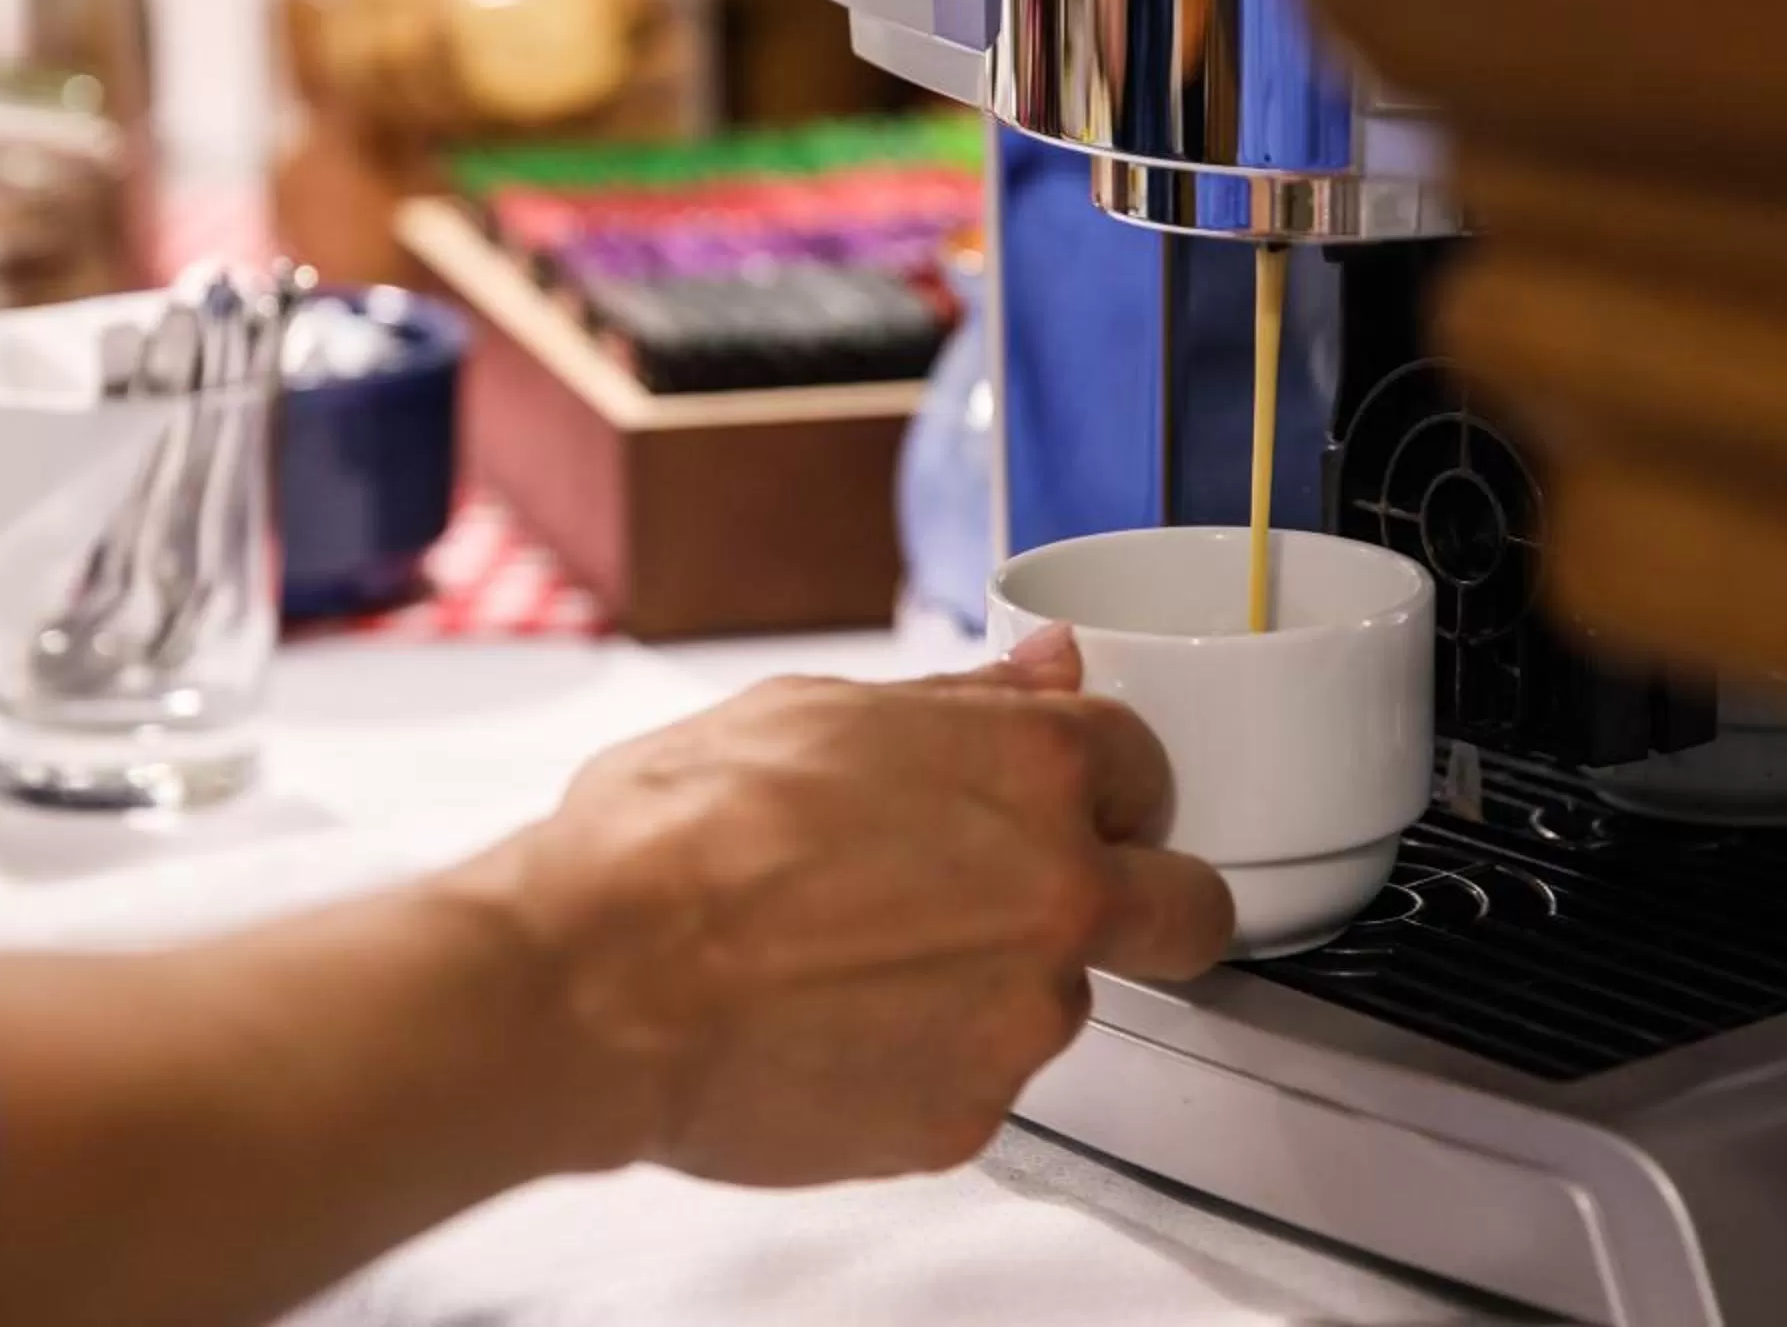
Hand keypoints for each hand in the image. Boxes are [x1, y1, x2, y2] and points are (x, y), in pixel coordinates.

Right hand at [448, 629, 1235, 1186]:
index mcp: (1029, 770)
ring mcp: (1020, 1018)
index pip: (1148, 765)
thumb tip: (1048, 668)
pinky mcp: (967, 1118)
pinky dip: (926, 1058)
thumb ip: (964, 701)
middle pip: (1190, 911)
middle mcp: (1057, 895)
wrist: (597, 979)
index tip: (1064, 801)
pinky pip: (980, 1080)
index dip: (1099, 782)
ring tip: (865, 958)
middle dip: (1147, 902)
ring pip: (1065, 1000)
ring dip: (1000, 982)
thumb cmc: (676, 835)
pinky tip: (836, 1021)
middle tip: (1044, 899)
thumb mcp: (816, 711)